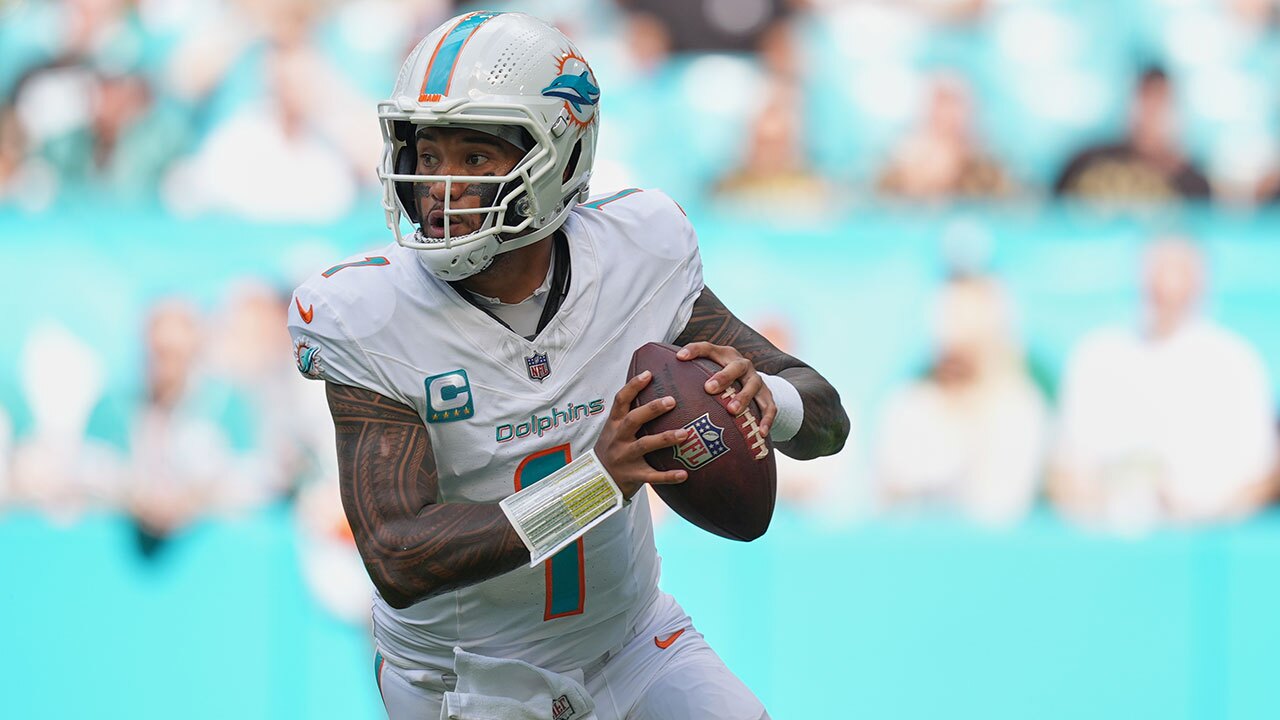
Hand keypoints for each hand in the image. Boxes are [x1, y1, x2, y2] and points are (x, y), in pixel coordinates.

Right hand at [594, 370, 688, 498]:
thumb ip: (630, 413)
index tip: (649, 374)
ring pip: (644, 446)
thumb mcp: (614, 429)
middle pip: (633, 420)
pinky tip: (685, 474)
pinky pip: (652, 476)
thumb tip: (652, 386)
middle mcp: (618, 438)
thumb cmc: (613, 448)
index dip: (633, 386)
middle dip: (652, 409)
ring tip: (685, 434)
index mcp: (614, 424)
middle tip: (672, 400)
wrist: (598, 480)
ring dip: (665, 439)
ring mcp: (625, 457)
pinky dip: (668, 476)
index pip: (621, 400)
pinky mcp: (633, 476)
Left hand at [676, 342, 775, 436]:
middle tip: (709, 388)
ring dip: (743, 397)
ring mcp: (757, 380)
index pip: (708, 348)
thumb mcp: (707, 370)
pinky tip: (761, 433)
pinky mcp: (768, 395)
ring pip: (753, 386)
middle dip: (723, 377)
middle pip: (735, 366)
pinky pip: (770, 407)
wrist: (752, 381)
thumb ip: (688, 374)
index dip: (694, 350)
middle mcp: (742, 365)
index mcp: (725, 355)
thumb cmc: (720, 378)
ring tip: (733, 411)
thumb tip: (656, 380)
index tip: (680, 358)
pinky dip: (766, 419)